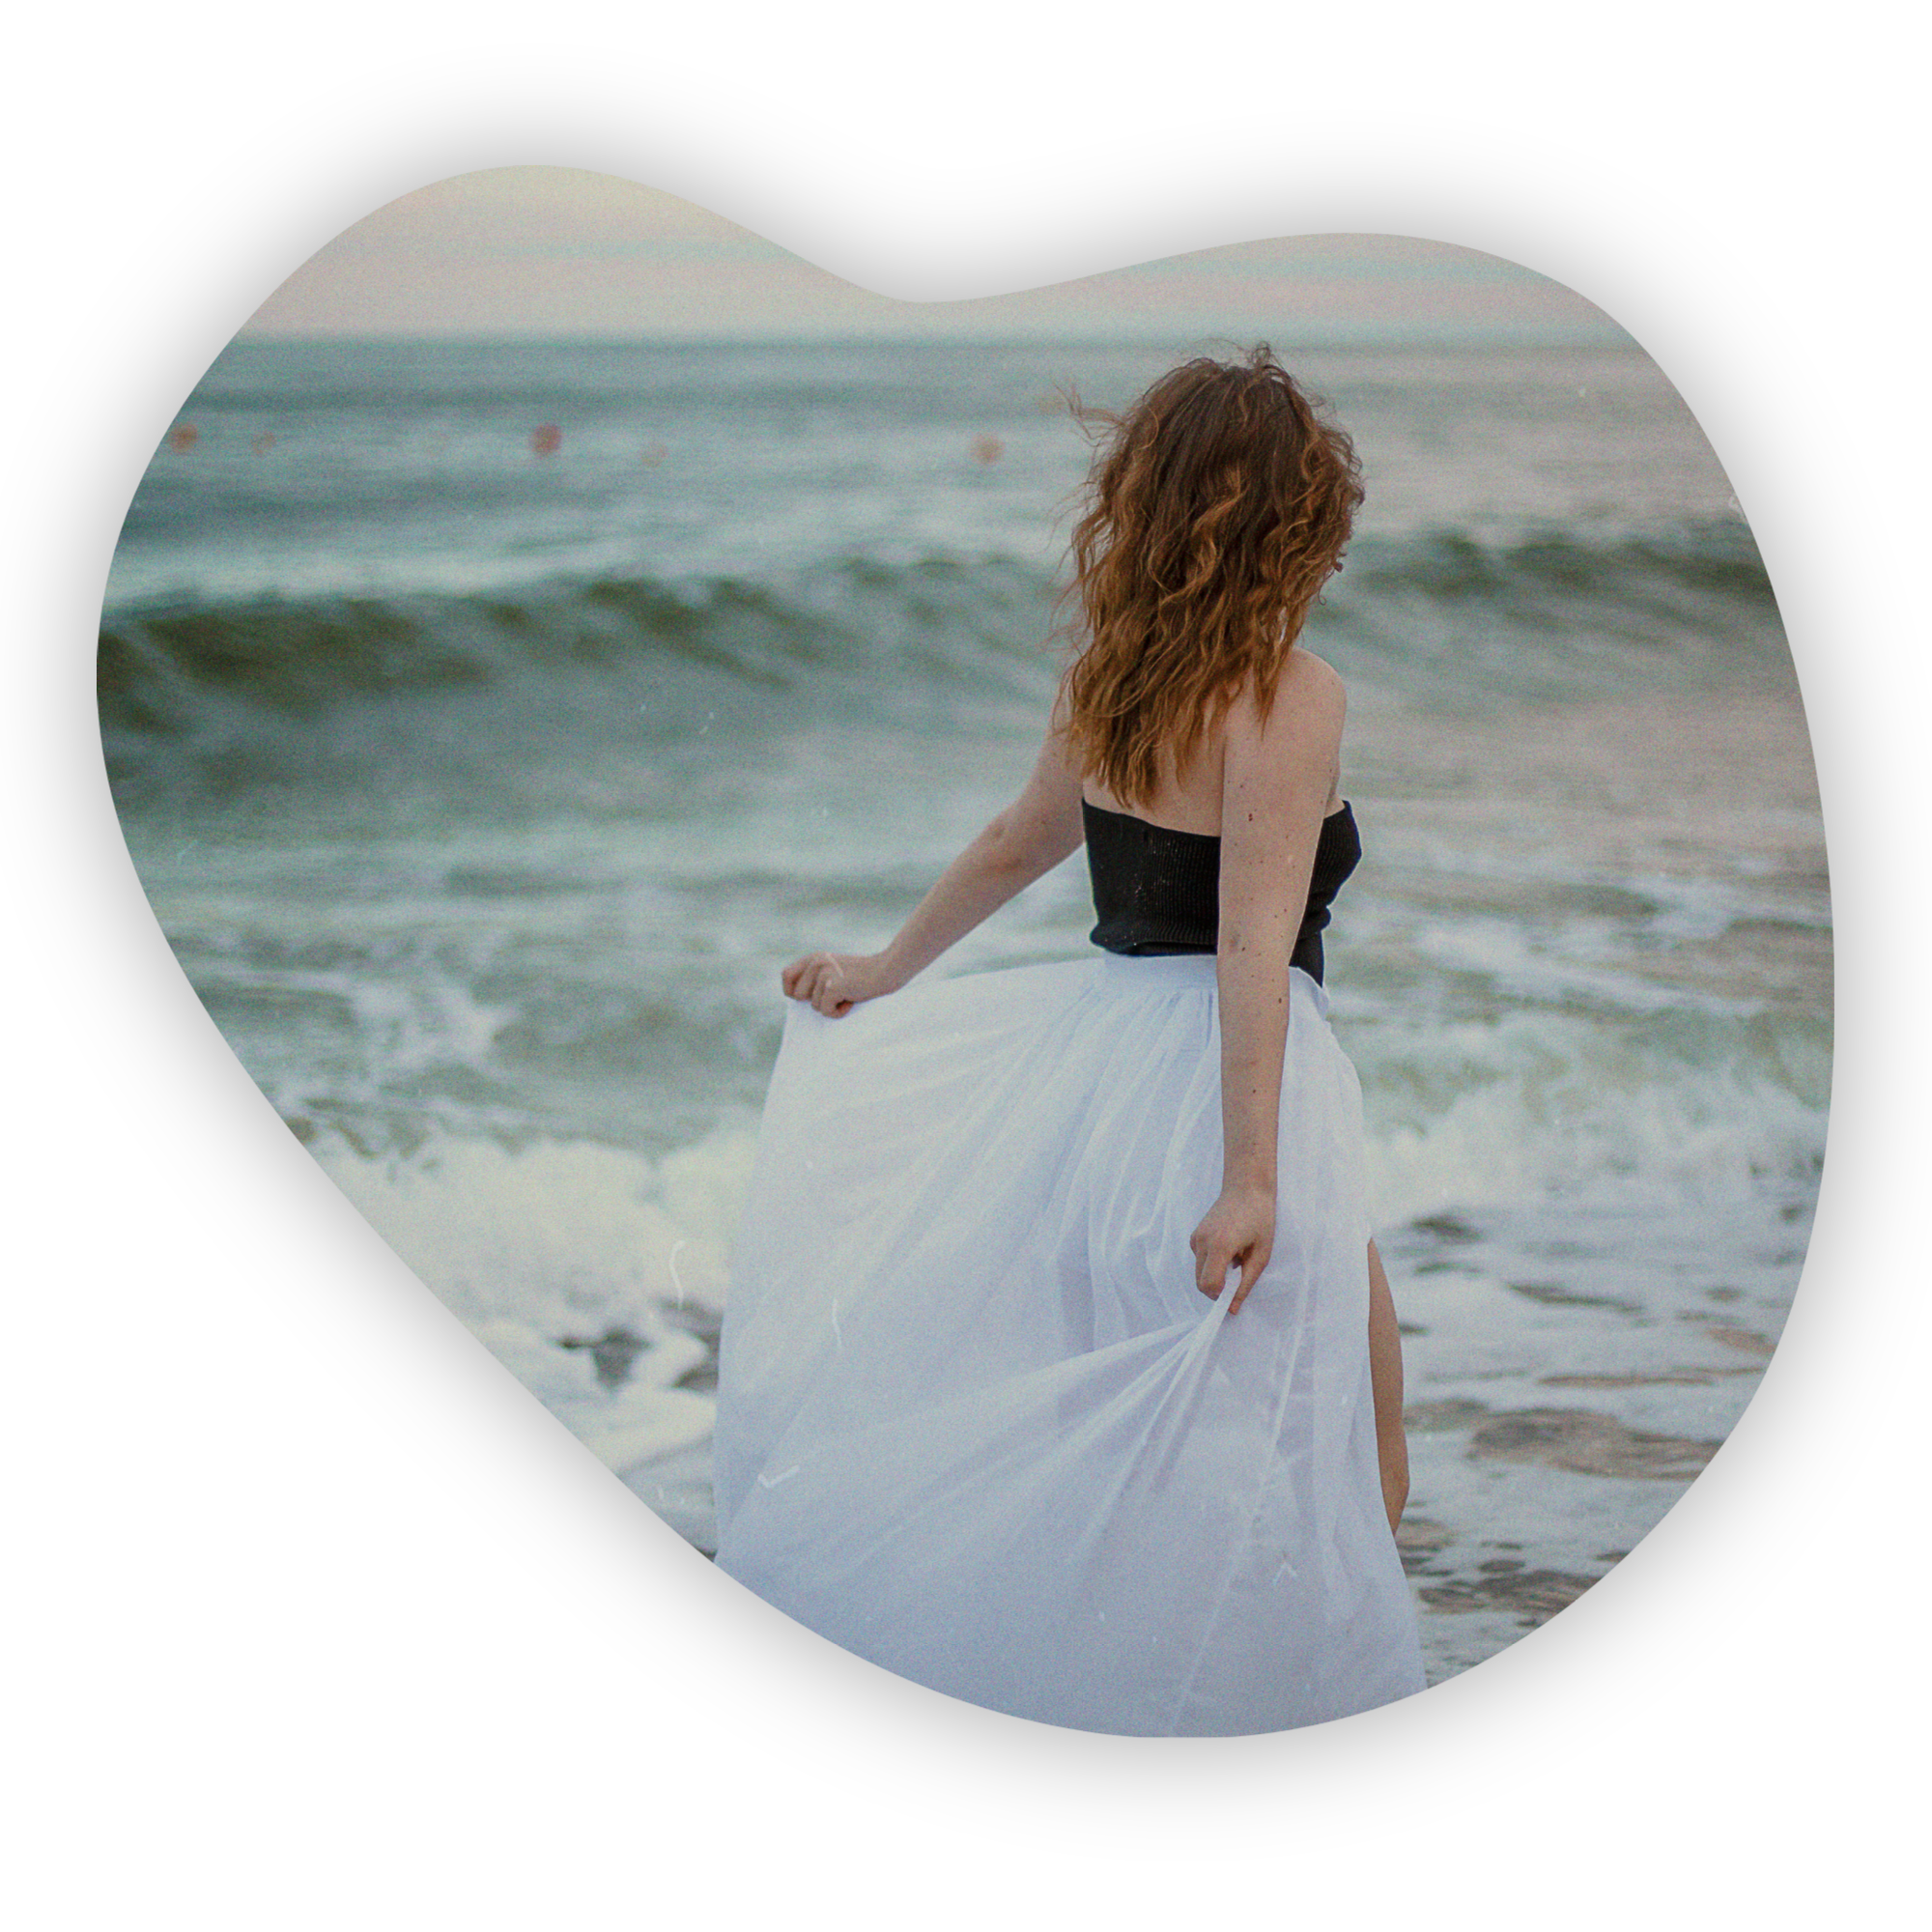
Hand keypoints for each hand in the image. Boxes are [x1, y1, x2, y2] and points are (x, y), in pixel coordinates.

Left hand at [781, 950, 900, 1016]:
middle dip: (815, 1001)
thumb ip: (815, 976)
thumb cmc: (862, 976)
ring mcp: (825, 973)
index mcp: (814, 957)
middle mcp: (817, 962)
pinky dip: (839, 1012)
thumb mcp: (834, 969)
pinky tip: (851, 1000)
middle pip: (798, 995)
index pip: (786, 976)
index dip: (792, 991)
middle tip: (836, 994)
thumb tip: (795, 995)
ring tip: (848, 994)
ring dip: (831, 1006)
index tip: (806, 998)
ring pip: (814, 1006)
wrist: (886, 971)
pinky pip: (826, 1011)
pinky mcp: (834, 986)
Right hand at [1190, 1184, 1275, 1314]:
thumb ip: (1246, 1283)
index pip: (1209, 1285)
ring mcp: (1195, 1238)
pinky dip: (1212, 1264)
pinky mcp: (1195, 1236)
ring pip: (1199, 1273)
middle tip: (1239, 1277)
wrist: (1247, 1188)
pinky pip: (1200, 1260)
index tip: (1235, 1294)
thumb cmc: (1260, 1219)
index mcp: (1219, 1246)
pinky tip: (1229, 1249)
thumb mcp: (1261, 1255)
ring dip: (1216, 1275)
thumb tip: (1232, 1308)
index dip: (1220, 1297)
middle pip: (1200, 1282)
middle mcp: (1201, 1242)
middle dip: (1217, 1289)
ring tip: (1236, 1258)